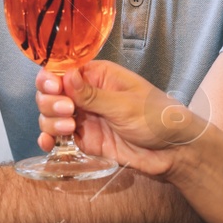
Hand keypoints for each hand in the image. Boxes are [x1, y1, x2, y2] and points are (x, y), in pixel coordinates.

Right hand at [36, 60, 206, 178]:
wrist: (174, 152)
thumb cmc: (158, 118)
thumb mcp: (125, 105)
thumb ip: (92, 95)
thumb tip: (65, 76)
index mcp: (99, 76)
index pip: (63, 70)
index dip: (51, 78)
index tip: (52, 88)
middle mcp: (87, 94)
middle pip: (51, 92)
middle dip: (50, 102)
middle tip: (67, 111)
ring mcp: (85, 117)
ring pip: (51, 115)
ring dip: (50, 121)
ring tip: (69, 128)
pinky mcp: (86, 139)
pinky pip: (59, 137)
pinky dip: (49, 138)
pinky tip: (48, 143)